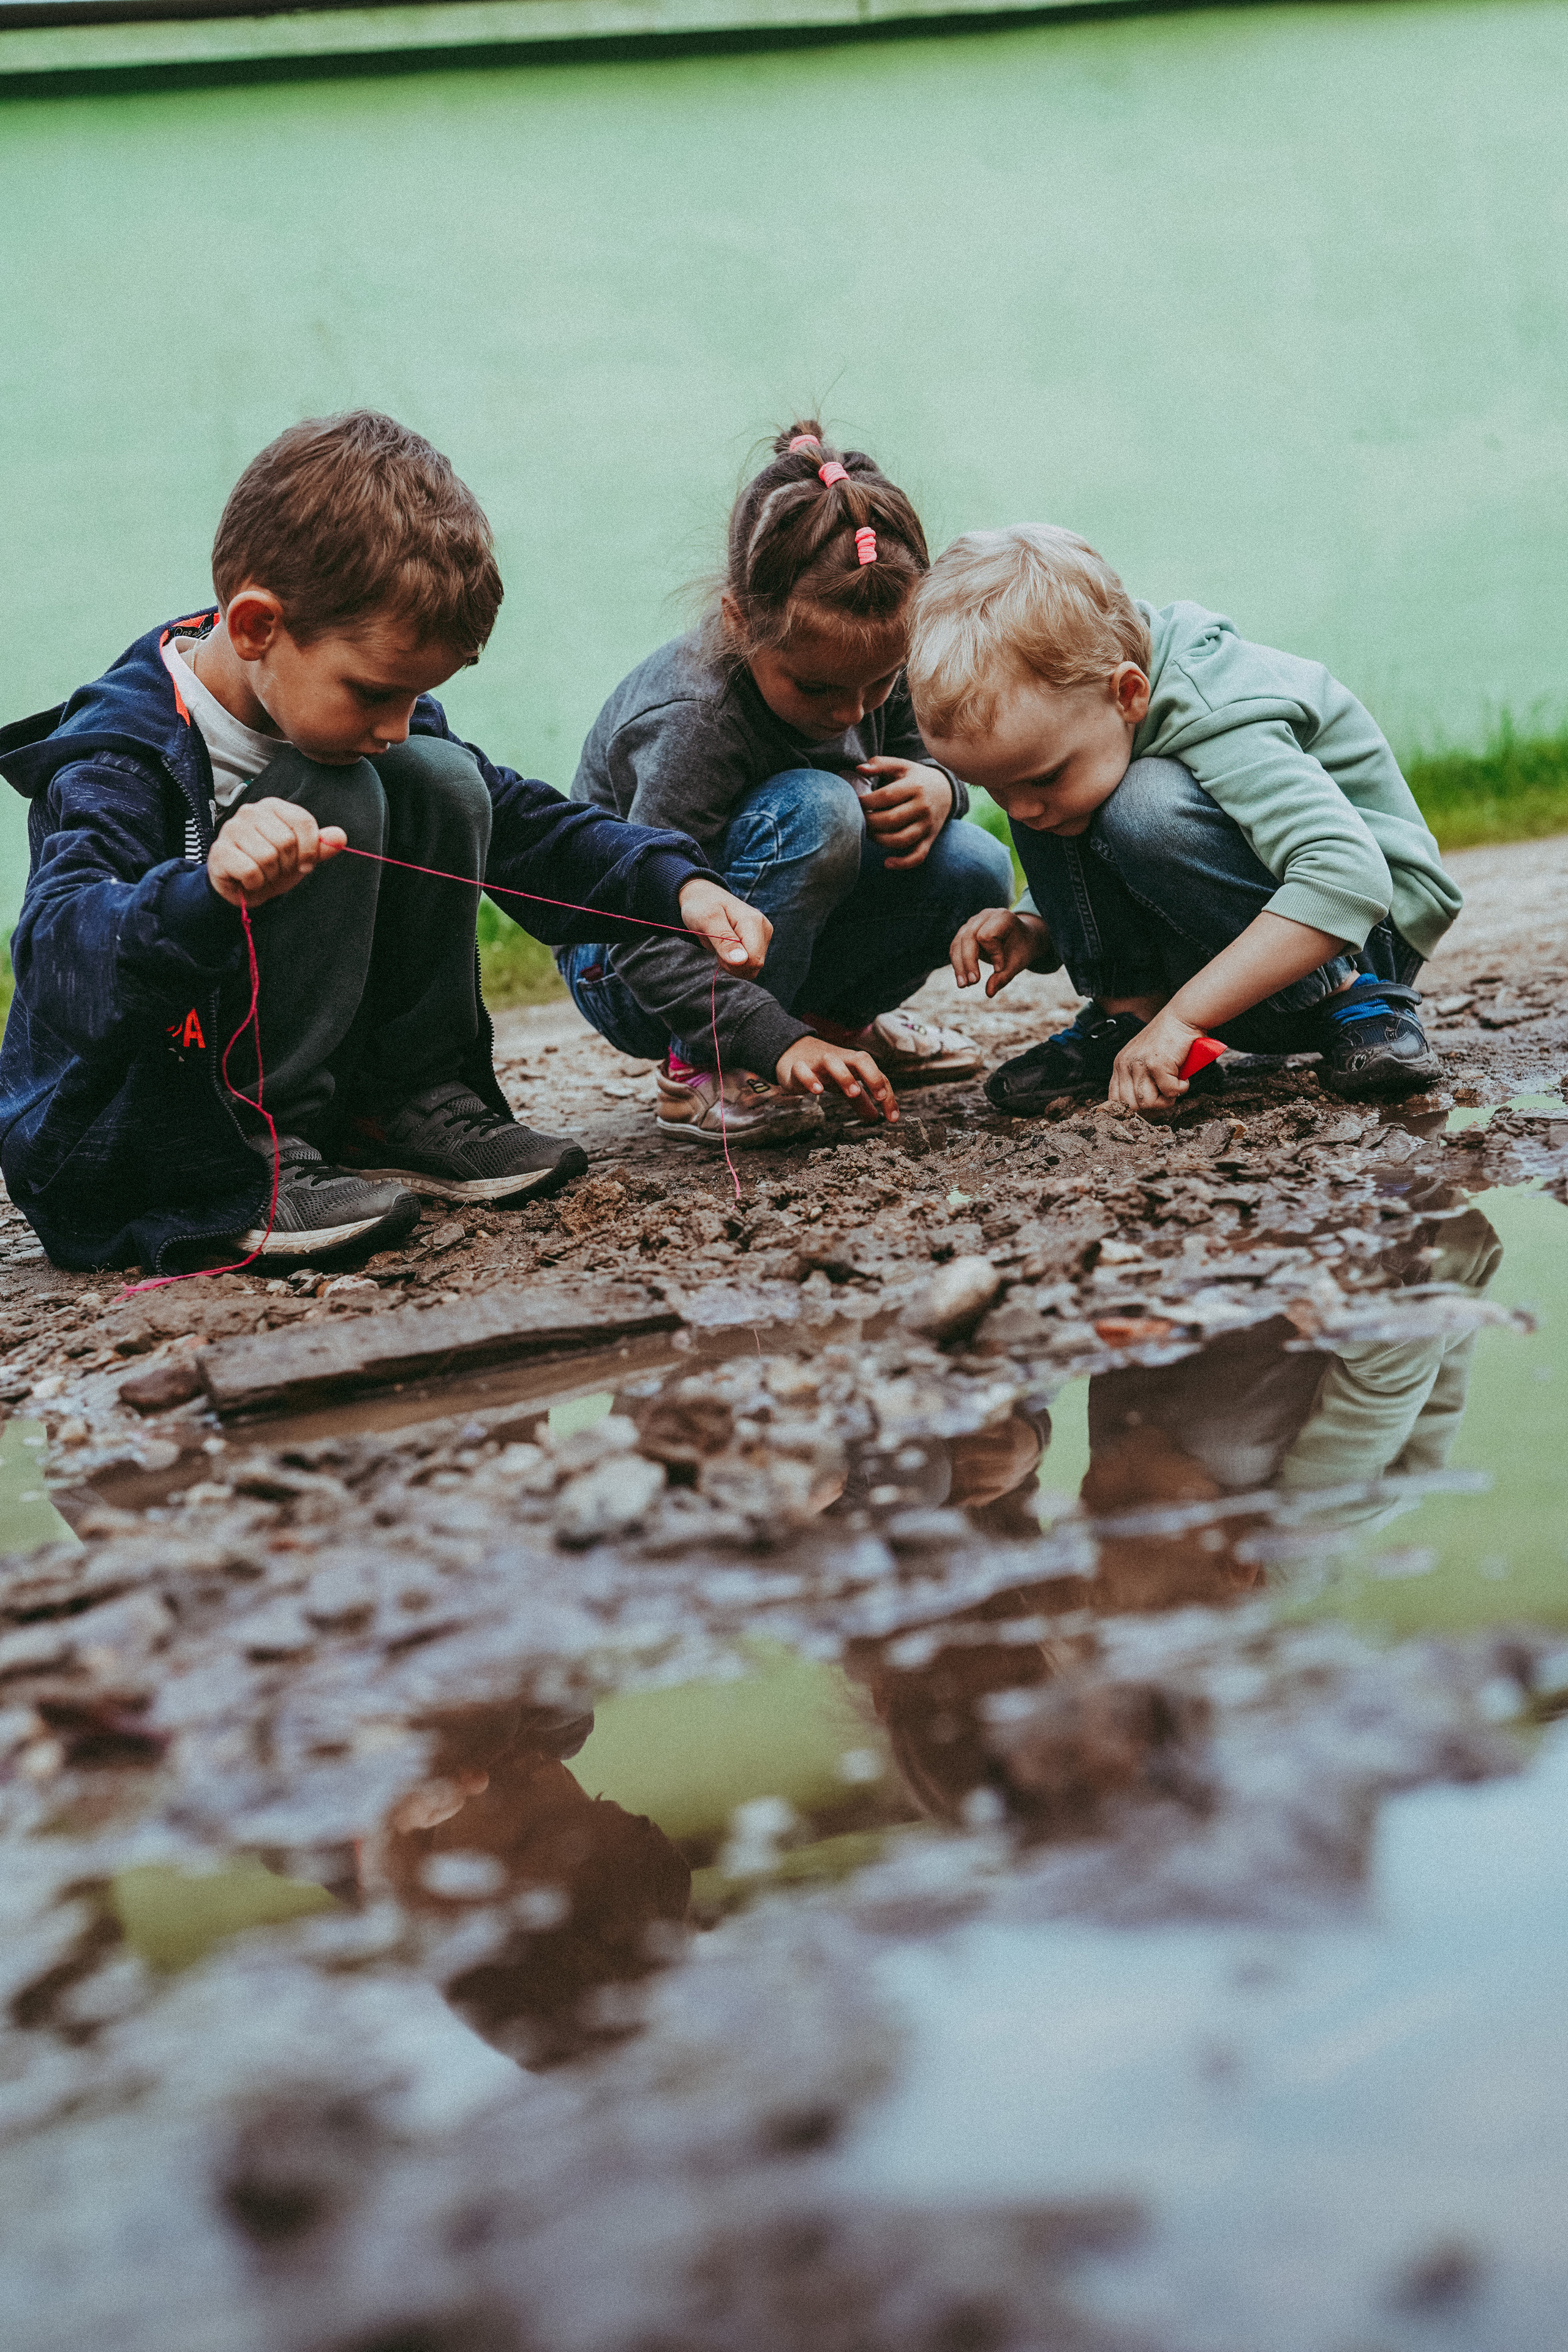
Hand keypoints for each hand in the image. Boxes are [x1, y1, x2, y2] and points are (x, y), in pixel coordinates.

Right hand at [207, 798, 346, 908]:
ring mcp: (231, 829)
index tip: (305, 863)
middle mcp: (250, 811)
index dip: (310, 849)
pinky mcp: (219, 850)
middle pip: (286, 841)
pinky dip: (254, 883)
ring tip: (263, 873)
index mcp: (273, 806)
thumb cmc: (274, 866)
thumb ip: (321, 846)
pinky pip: (250, 871)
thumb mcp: (302, 856)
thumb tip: (340, 837)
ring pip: (267, 857)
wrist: (243, 887)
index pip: (303, 822)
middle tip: (277, 868)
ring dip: (270, 875)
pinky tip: (248, 880)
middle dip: (287, 864)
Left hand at [678, 879, 770, 976]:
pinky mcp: (759, 941)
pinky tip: (725, 946)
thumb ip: (724, 940)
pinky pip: (749, 963)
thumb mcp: (706, 920)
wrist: (703, 896)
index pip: (754, 960)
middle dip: (732, 964)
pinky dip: (734, 960)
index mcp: (753, 922)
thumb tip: (741, 960)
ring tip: (719, 944)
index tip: (718, 950)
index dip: (733, 964)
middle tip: (717, 946)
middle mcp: (763, 929)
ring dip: (731, 963)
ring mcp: (763, 935)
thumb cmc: (701, 906)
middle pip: (754, 966)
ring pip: (751, 967)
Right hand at [776, 1035, 898, 1123]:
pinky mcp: (798, 1067)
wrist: (792, 1052)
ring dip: (845, 1076)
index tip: (892, 1118)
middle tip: (880, 1097)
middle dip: (873, 1076)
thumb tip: (875, 1117)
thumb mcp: (844, 1085)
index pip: (877, 1075)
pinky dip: (810, 1078)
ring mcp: (818, 1062)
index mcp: (853, 1064)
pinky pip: (803, 1069)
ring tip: (853, 1093)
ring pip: (833, 1061)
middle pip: (861, 1059)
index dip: (888, 1096)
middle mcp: (839, 1060)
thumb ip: (860, 1101)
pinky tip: (817, 1091)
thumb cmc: (824, 1070)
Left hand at [854, 758, 951, 870]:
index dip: (866, 802)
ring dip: (880, 840)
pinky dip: (903, 863)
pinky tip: (887, 863)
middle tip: (858, 820)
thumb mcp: (900, 766)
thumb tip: (858, 769)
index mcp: (914, 786)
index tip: (854, 802)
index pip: (886, 796)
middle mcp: (922, 807)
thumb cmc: (915, 778)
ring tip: (869, 833)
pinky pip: (918, 856)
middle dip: (869, 822)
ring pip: (901, 840)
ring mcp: (927, 825)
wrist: (946, 790)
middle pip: (891, 820)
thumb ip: (879, 764)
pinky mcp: (929, 839)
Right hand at [950, 906, 1052, 996]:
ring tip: (963, 986)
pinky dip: (957, 963)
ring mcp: (972, 922)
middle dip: (968, 962)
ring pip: (958, 943)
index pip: (987, 935)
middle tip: (972, 983)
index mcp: (1002, 917)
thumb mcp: (1018, 963)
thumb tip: (989, 993)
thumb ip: (1004, 976)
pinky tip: (962, 979)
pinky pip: (955, 947)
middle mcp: (985, 916)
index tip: (1000, 969)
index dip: (992, 954)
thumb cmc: (1022, 949)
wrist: (1022, 938)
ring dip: (959, 965)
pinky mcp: (965, 931)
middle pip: (968, 938)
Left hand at [1107, 1007, 1204, 1110]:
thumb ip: (1138, 1078)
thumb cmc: (1168, 1038)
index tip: (1150, 1103)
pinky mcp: (1157, 1064)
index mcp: (1120, 1064)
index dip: (1133, 1107)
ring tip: (1174, 1084)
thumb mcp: (1143, 1058)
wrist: (1183, 1017)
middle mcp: (1125, 1064)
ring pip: (1149, 1102)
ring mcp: (1140, 1064)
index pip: (1115, 1099)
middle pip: (1132, 1105)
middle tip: (1166, 1094)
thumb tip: (1143, 1105)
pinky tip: (1182, 1077)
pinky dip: (1181, 1088)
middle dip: (1152, 1105)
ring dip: (1167, 1098)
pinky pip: (1170, 1092)